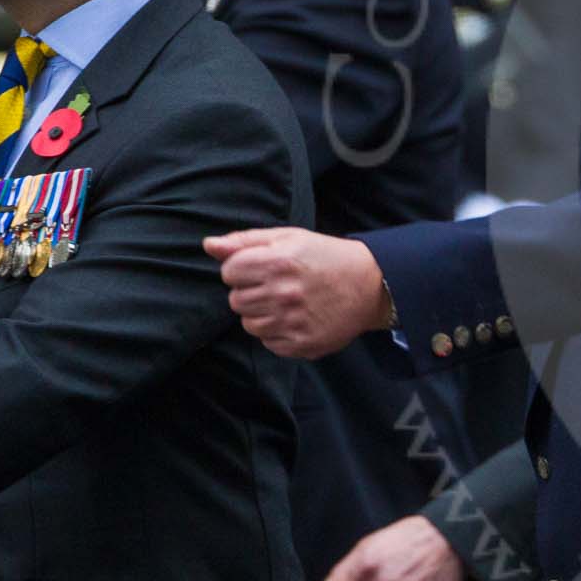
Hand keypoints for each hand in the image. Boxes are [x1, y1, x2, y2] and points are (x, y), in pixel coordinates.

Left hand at [206, 226, 389, 358]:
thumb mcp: (289, 237)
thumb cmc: (326, 257)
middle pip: (236, 300)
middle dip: (252, 292)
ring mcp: (292, 322)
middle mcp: (283, 293)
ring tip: (288, 303)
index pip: (229, 271)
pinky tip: (296, 318)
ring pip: (249, 324)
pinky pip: (268, 342)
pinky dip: (278, 332)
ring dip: (263, 314)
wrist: (371, 285)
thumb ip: (246, 241)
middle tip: (278, 285)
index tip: (264, 267)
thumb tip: (209, 245)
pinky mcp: (301, 344)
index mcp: (278, 262)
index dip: (243, 268)